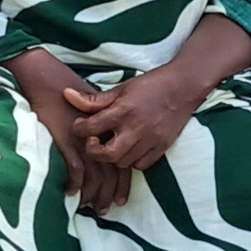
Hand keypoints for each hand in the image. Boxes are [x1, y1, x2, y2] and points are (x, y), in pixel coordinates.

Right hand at [6, 48, 133, 213]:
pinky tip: (71, 192)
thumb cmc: (71, 92)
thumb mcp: (95, 109)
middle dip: (108, 195)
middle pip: (112, 174)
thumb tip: (106, 145)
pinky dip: (75, 184)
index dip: (121, 185)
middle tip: (103, 210)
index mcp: (111, 132)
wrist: (49, 82)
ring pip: (96, 176)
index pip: (123, 164)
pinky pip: (76, 170)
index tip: (119, 200)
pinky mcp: (67, 142)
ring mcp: (84, 141)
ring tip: (87, 206)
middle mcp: (102, 139)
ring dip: (93, 194)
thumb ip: (102, 128)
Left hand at [65, 68, 197, 174]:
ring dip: (113, 156)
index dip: (79, 129)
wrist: (184, 87)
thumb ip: (94, 99)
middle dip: (94, 151)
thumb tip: (67, 95)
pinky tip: (128, 149)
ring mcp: (151, 140)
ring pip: (124, 162)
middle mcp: (137, 128)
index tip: (79, 125)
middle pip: (108, 154)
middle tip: (92, 141)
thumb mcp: (120, 89)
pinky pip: (142, 165)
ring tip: (111, 144)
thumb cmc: (150, 85)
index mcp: (123, 111)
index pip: (91, 128)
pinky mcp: (162, 147)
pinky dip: (132, 161)